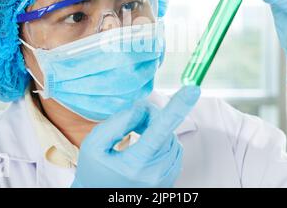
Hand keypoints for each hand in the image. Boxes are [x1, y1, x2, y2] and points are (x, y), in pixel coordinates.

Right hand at [71, 85, 200, 187]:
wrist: (99, 196)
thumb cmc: (94, 170)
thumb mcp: (93, 146)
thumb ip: (116, 124)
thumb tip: (141, 108)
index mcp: (134, 165)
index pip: (159, 130)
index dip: (176, 108)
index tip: (192, 90)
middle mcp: (155, 174)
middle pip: (166, 130)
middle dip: (152, 118)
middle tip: (134, 119)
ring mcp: (165, 179)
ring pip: (172, 139)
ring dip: (158, 130)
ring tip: (138, 135)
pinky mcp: (171, 180)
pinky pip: (175, 150)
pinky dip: (163, 142)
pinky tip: (146, 147)